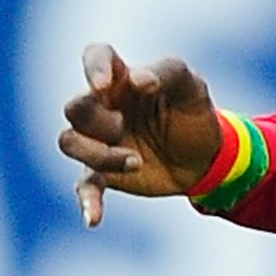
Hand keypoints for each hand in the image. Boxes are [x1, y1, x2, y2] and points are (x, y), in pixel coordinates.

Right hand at [58, 42, 223, 227]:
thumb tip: (137, 80)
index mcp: (123, 78)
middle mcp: (105, 106)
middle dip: (97, 120)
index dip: (93, 67)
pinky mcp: (104, 173)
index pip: (96, 56)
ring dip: (99, 154)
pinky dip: (87, 202)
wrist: (206, 158)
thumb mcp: (191, 86)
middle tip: (124, 125)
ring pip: (69, 142)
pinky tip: (94, 219)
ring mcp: (100, 140)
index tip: (105, 85)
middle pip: (75, 107)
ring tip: (135, 161)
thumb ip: (167, 73)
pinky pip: (84, 186)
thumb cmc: (194, 112)